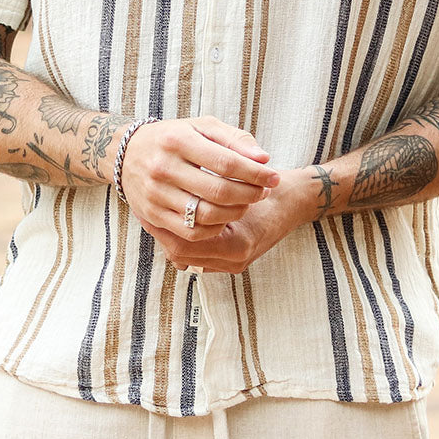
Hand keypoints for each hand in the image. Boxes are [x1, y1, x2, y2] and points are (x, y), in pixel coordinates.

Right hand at [120, 115, 278, 240]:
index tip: (274, 177)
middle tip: (264, 191)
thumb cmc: (176, 137)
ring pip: (206, 214)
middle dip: (250, 193)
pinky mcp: (152, 215)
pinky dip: (214, 228)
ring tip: (247, 203)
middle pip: (218, 190)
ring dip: (235, 212)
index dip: (255, 173)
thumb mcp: (203, 127)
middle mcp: (163, 167)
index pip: (226, 162)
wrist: (126, 153)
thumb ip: (235, 139)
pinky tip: (225, 217)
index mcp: (178, 140)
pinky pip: (191, 231)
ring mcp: (155, 194)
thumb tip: (264, 159)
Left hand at [140, 169, 308, 272]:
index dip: (163, 224)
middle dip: (161, 232)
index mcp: (239, 243)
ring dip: (169, 236)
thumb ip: (224, 175)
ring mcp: (234, 263)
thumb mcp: (249, 175)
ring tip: (151, 216)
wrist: (296, 201)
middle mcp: (235, 259)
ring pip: (187, 257)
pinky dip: (182, 239)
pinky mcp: (232, 261)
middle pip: (182, 254)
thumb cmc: (271, 184)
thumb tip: (186, 180)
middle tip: (142, 211)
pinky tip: (172, 220)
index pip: (186, 241)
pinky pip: (197, 256)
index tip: (147, 206)